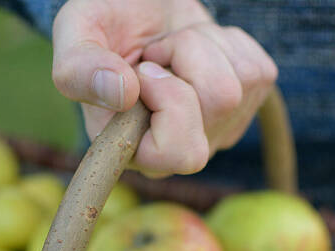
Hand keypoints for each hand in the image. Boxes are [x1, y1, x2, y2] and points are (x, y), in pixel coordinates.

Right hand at [52, 0, 276, 176]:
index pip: (181, 153)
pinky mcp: (247, 104)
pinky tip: (198, 50)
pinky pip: (258, 70)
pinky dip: (227, 43)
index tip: (144, 69)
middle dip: (189, 55)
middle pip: (220, 102)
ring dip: (204, 44)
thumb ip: (78, 67)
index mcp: (135, 149)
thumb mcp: (76, 33)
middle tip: (157, 52)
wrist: (138, 7)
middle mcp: (180, 150)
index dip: (171, 101)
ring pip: (241, 83)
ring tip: (173, 47)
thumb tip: (122, 94)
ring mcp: (218, 130)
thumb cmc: (105, 24)